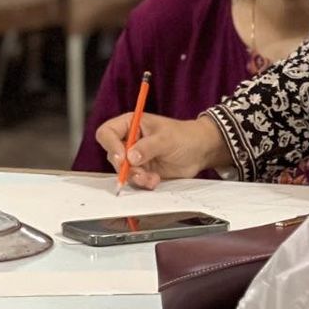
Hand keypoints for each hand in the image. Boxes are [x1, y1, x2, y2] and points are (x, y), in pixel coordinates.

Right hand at [94, 111, 229, 188]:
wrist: (200, 151)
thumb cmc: (185, 136)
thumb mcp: (166, 138)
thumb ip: (148, 147)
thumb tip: (130, 157)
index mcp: (131, 124)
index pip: (107, 133)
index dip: (110, 145)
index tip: (121, 157)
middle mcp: (129, 141)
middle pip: (112, 156)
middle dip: (125, 167)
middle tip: (139, 172)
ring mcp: (135, 158)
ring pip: (122, 172)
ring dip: (135, 178)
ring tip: (152, 178)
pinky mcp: (142, 171)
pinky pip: (134, 181)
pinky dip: (143, 183)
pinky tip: (155, 180)